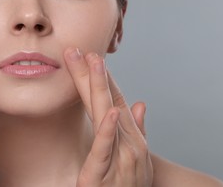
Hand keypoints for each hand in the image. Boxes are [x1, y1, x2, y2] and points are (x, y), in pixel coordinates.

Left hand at [64, 48, 152, 186]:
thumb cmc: (132, 184)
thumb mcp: (136, 156)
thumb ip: (138, 129)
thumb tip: (140, 104)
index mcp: (127, 134)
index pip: (113, 99)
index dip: (102, 77)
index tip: (91, 56)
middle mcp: (128, 140)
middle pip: (107, 100)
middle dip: (94, 73)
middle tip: (82, 49)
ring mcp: (121, 155)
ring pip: (107, 115)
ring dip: (101, 87)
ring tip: (94, 63)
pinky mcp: (104, 172)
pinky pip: (106, 149)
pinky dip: (109, 130)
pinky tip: (111, 111)